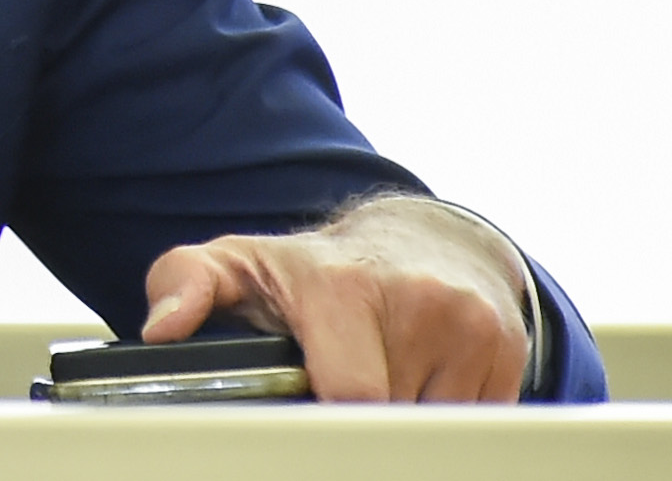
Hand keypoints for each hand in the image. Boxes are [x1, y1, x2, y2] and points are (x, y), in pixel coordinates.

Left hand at [141, 196, 527, 402]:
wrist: (419, 241)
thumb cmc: (317, 269)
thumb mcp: (241, 264)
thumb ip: (184, 283)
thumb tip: (161, 328)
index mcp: (345, 286)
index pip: (347, 395)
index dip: (321, 424)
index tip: (304, 421)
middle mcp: (420, 300)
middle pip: (387, 420)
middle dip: (355, 422)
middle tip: (331, 397)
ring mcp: (473, 328)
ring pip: (429, 429)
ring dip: (398, 424)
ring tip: (373, 380)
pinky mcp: (510, 355)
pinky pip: (471, 426)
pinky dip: (438, 421)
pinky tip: (416, 384)